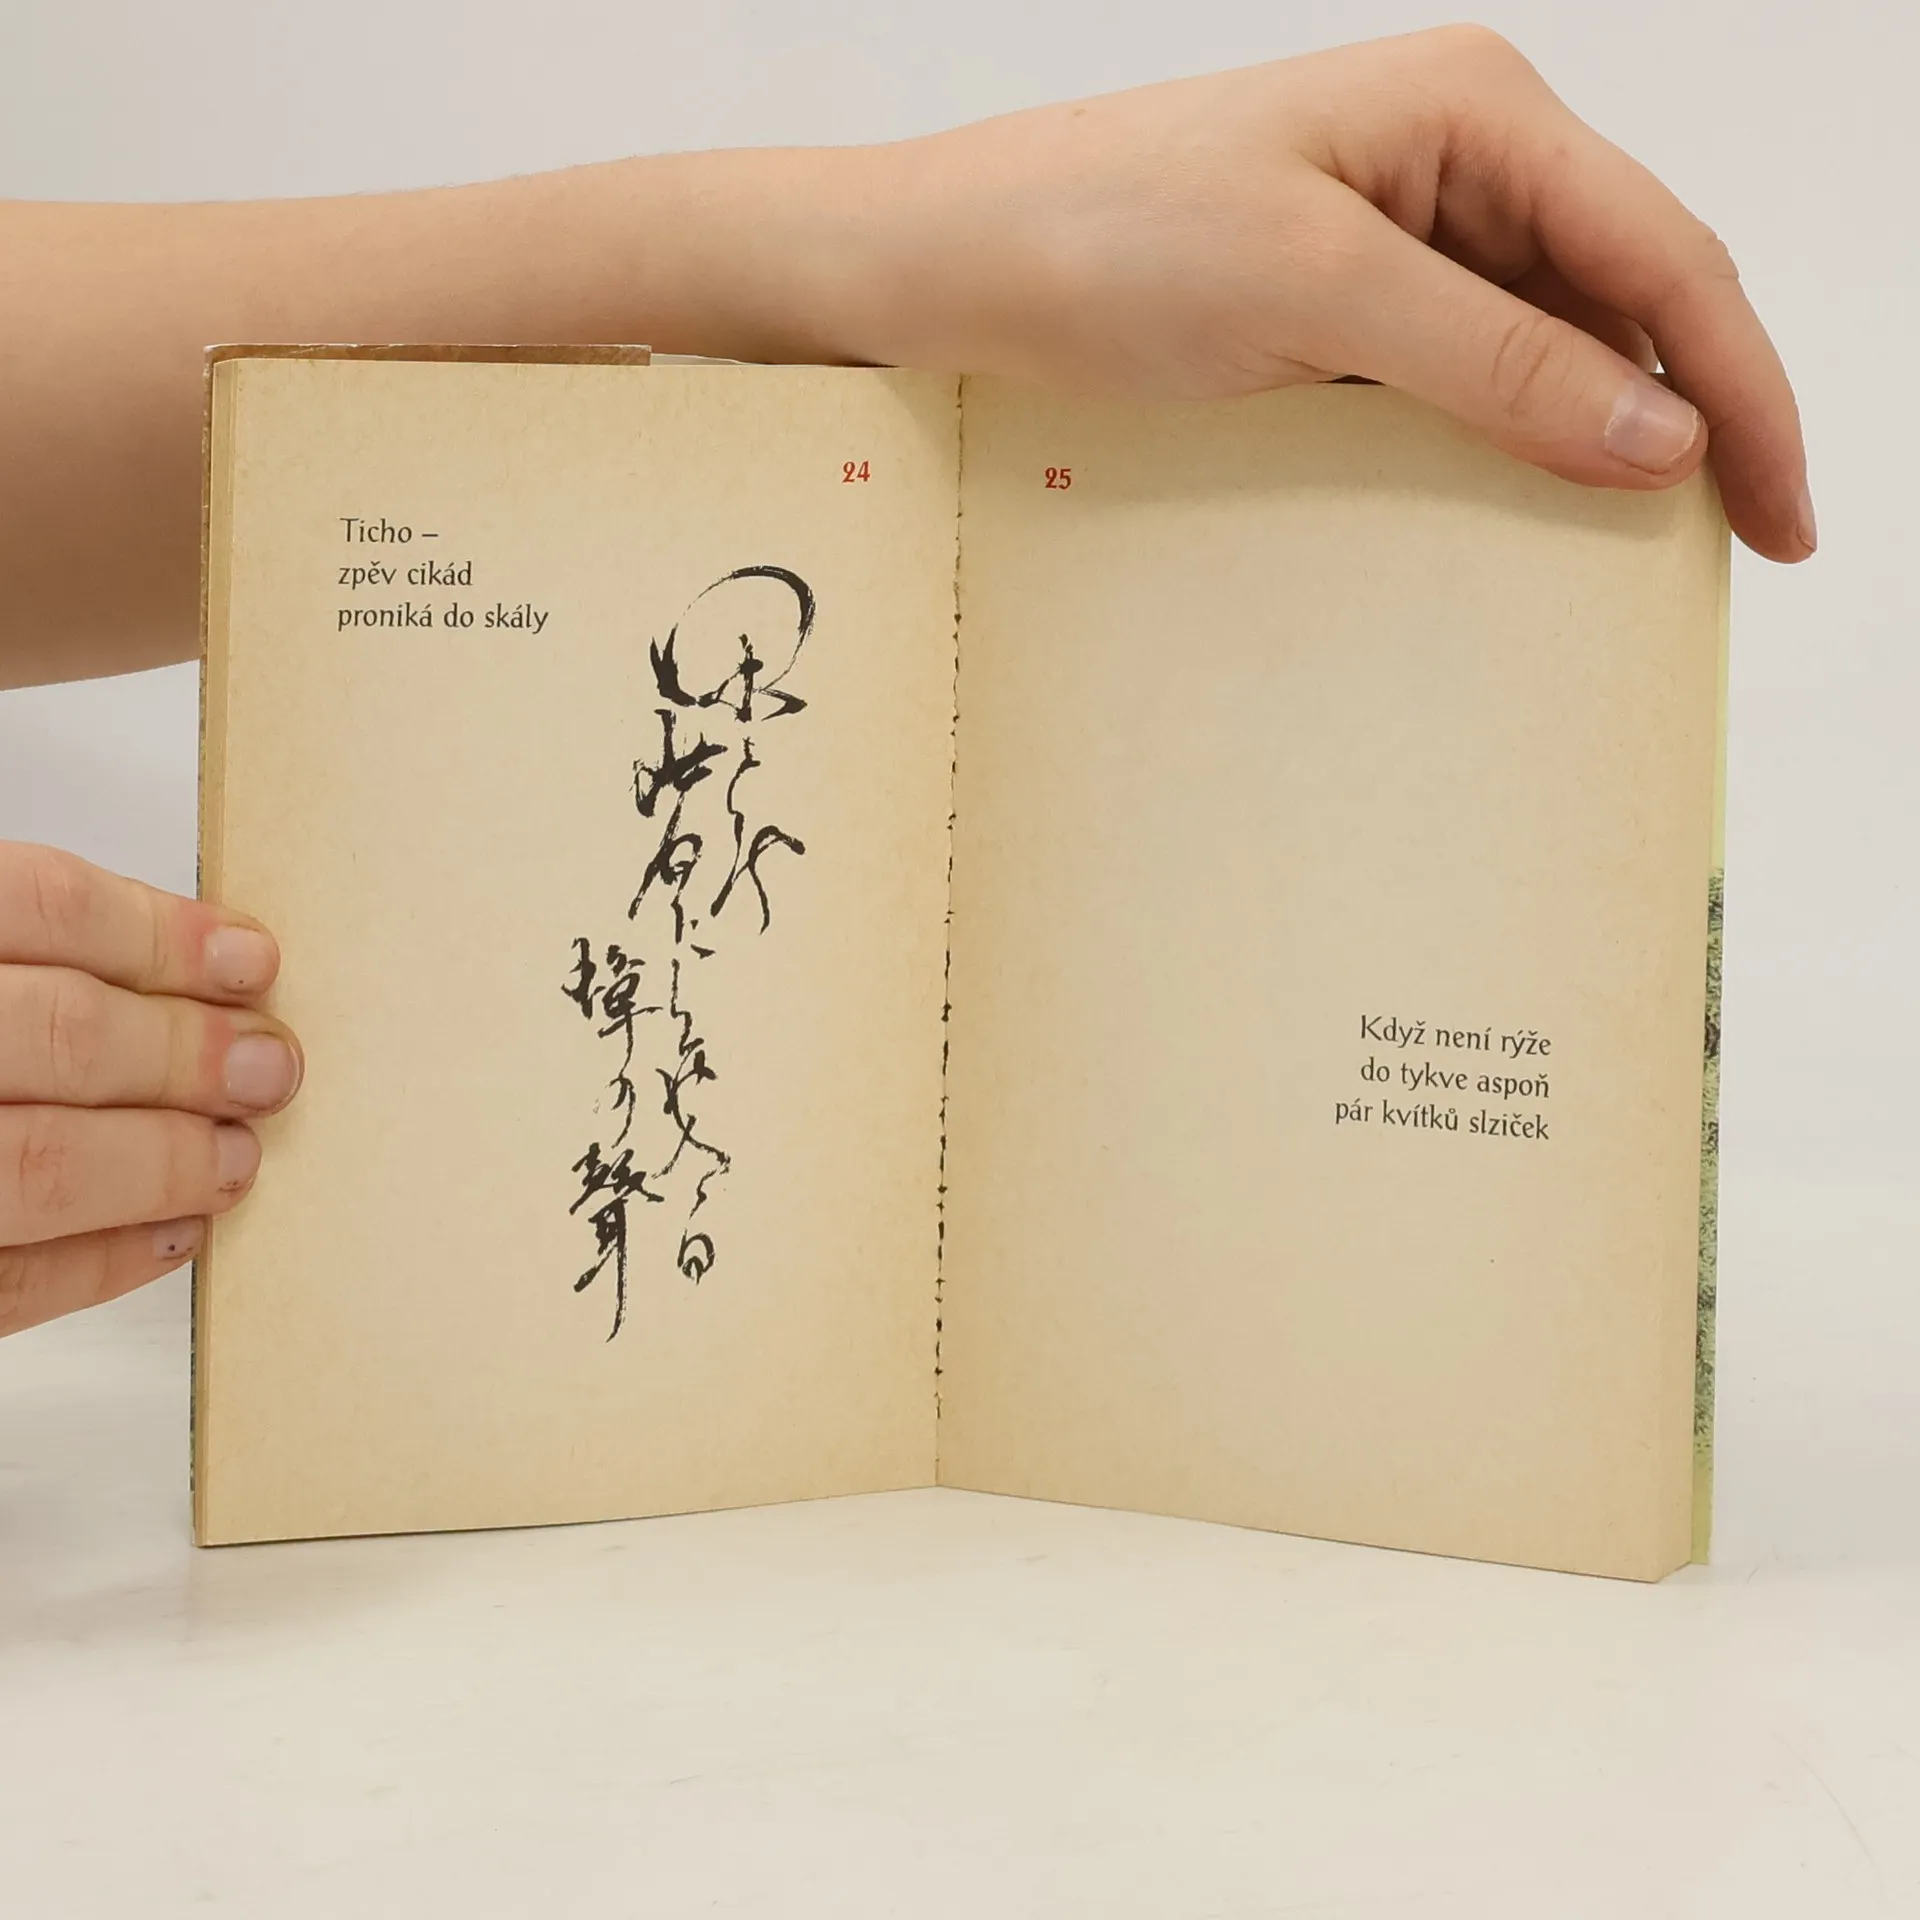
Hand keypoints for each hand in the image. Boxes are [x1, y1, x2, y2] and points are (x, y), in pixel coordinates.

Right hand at [0, 842, 299, 1337]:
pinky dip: (94, 1264)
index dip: (159, 936)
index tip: (249, 962)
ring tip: (234, 1155)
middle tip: (270, 1068)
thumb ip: (9, 947)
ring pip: (29, 1166)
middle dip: (182, 1056)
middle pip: (49, 1034)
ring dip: (156, 1162)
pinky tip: (168, 1239)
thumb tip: (181, 960)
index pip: (33, 906)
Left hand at [841, 26, 1809, 560]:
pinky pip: (1460, 383)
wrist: (949, 269)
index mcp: (1475, 111)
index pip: (1663, 255)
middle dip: (1687, 419)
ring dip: (1595, 446)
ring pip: (1549, 349)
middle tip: (1722, 556)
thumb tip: (1662, 437)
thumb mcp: (1316, 291)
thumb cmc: (1103, 238)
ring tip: (1630, 560)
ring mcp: (1394, 237)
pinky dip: (1502, 452)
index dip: (1742, 389)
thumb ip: (1498, 361)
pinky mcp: (1339, 308)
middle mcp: (1455, 161)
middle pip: (1625, 299)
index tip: (1780, 518)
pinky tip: (1516, 520)